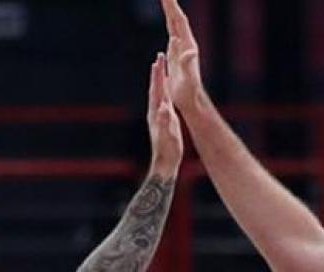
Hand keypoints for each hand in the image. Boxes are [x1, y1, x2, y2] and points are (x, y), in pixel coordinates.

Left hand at [147, 53, 183, 175]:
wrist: (165, 163)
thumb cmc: (168, 150)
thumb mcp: (168, 135)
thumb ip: (165, 121)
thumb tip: (163, 108)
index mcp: (157, 113)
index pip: (157, 90)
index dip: (158, 75)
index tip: (159, 60)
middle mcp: (155, 112)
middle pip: (156, 88)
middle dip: (158, 72)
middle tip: (160, 56)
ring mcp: (158, 116)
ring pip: (159, 93)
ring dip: (160, 80)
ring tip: (161, 68)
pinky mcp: (163, 120)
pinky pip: (163, 101)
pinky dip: (164, 91)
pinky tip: (166, 90)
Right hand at [160, 0, 205, 113]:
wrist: (191, 101)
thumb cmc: (189, 92)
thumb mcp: (188, 79)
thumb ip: (188, 64)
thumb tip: (190, 51)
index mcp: (187, 45)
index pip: (179, 21)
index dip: (172, 7)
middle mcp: (185, 44)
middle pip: (177, 19)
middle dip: (170, 4)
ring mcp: (181, 48)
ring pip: (175, 25)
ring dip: (170, 11)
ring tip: (166, 0)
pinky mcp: (177, 54)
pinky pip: (173, 33)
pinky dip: (170, 23)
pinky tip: (169, 21)